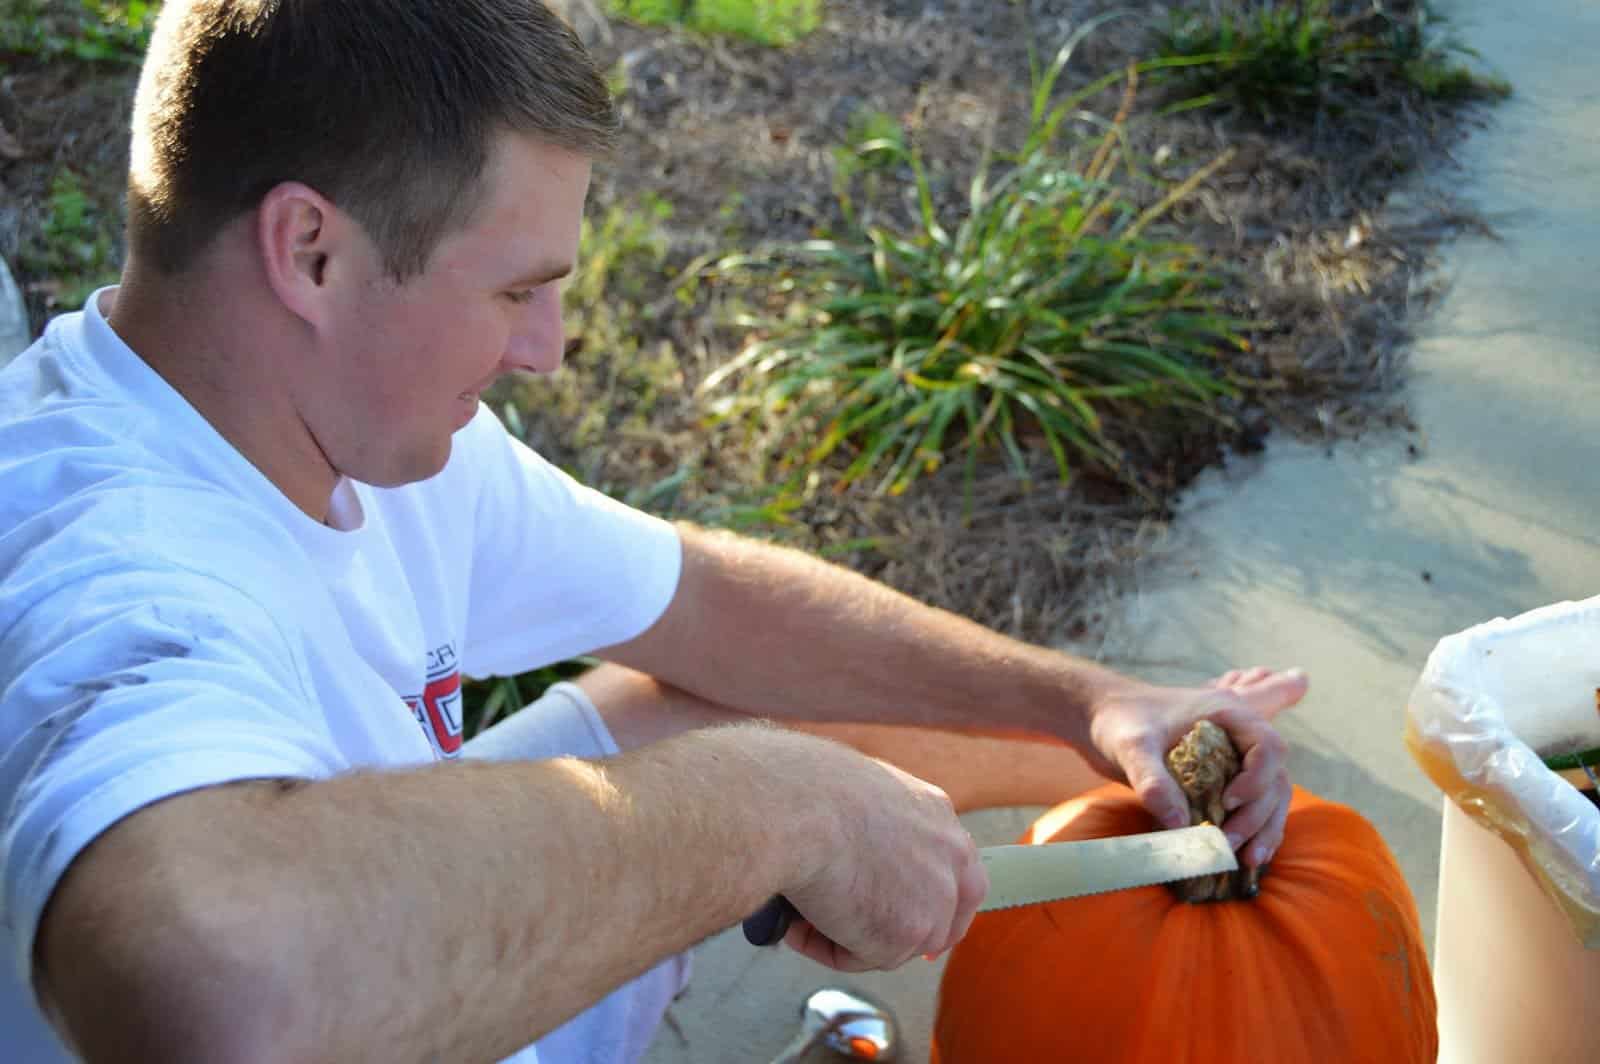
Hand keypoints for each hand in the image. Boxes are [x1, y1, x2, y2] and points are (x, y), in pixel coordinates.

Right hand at [772, 742, 987, 972]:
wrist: (802, 809)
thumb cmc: (808, 790)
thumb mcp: (859, 793)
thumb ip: (875, 829)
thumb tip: (852, 854)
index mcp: (937, 815)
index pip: (958, 871)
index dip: (938, 903)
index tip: (916, 923)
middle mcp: (949, 856)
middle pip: (943, 919)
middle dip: (904, 938)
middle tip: (862, 942)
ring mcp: (935, 898)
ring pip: (896, 943)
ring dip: (850, 936)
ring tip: (802, 916)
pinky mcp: (907, 933)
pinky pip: (861, 956)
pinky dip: (826, 947)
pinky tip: (799, 923)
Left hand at [1083, 667, 1305, 867]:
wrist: (1102, 719)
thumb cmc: (1118, 721)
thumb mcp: (1131, 746)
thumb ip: (1152, 780)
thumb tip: (1178, 824)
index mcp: (1227, 714)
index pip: (1268, 746)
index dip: (1257, 779)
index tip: (1227, 802)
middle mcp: (1238, 736)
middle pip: (1274, 778)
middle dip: (1258, 815)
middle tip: (1226, 844)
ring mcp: (1233, 759)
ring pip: (1270, 796)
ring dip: (1263, 828)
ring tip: (1247, 860)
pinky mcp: (1221, 780)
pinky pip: (1252, 806)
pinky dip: (1254, 830)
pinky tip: (1246, 856)